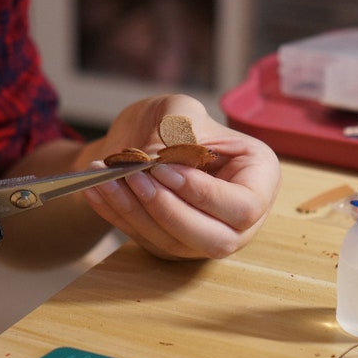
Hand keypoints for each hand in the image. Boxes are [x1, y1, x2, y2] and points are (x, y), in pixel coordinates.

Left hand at [81, 95, 280, 259]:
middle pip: (217, 239)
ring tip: (107, 180)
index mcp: (260, 179)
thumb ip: (177, 130)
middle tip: (135, 179)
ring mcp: (208, 237)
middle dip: (170, 212)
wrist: (144, 138)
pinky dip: (120, 217)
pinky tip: (97, 191)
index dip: (203, 193)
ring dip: (138, 214)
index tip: (163, 169)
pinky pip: (148, 242)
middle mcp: (241, 218)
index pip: (243, 205)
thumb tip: (162, 162)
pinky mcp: (175, 247)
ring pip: (178, 245)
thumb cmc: (173, 121)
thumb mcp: (179, 110)